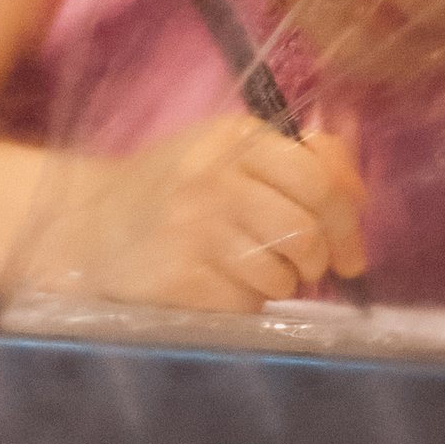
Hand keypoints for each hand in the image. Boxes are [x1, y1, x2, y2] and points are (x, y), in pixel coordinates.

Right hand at [20, 115, 366, 310]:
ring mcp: (193, 229)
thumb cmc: (173, 191)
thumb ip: (299, 158)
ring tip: (249, 273)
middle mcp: (213, 178)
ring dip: (278, 285)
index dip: (347, 221)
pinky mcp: (179, 278)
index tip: (350, 251)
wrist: (85, 227)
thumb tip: (360, 190)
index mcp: (234, 137)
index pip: (318, 178)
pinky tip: (216, 287)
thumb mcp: (226, 154)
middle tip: (308, 272)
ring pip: (281, 275)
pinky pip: (245, 305)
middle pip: (307, 232)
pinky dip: (243, 305)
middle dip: (318, 262)